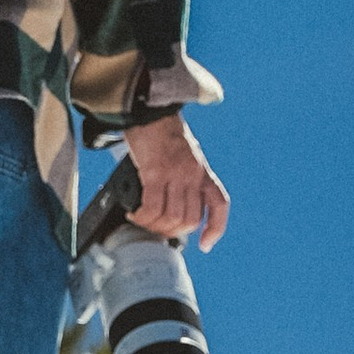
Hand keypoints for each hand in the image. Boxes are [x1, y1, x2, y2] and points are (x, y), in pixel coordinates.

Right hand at [122, 113, 229, 249]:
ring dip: (154, 225)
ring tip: (141, 219)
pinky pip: (152, 207)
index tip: (206, 244)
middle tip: (156, 227)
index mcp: (202, 171)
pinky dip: (142, 216)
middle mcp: (193, 174)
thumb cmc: (162, 131)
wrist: (150, 109)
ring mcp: (176, 174)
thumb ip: (184, 178)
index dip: (215, 229)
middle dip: (171, 231)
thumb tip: (173, 203)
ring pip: (171, 217)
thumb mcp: (184, 155)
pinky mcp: (156, 172)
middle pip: (190, 219)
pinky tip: (134, 213)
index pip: (219, 204)